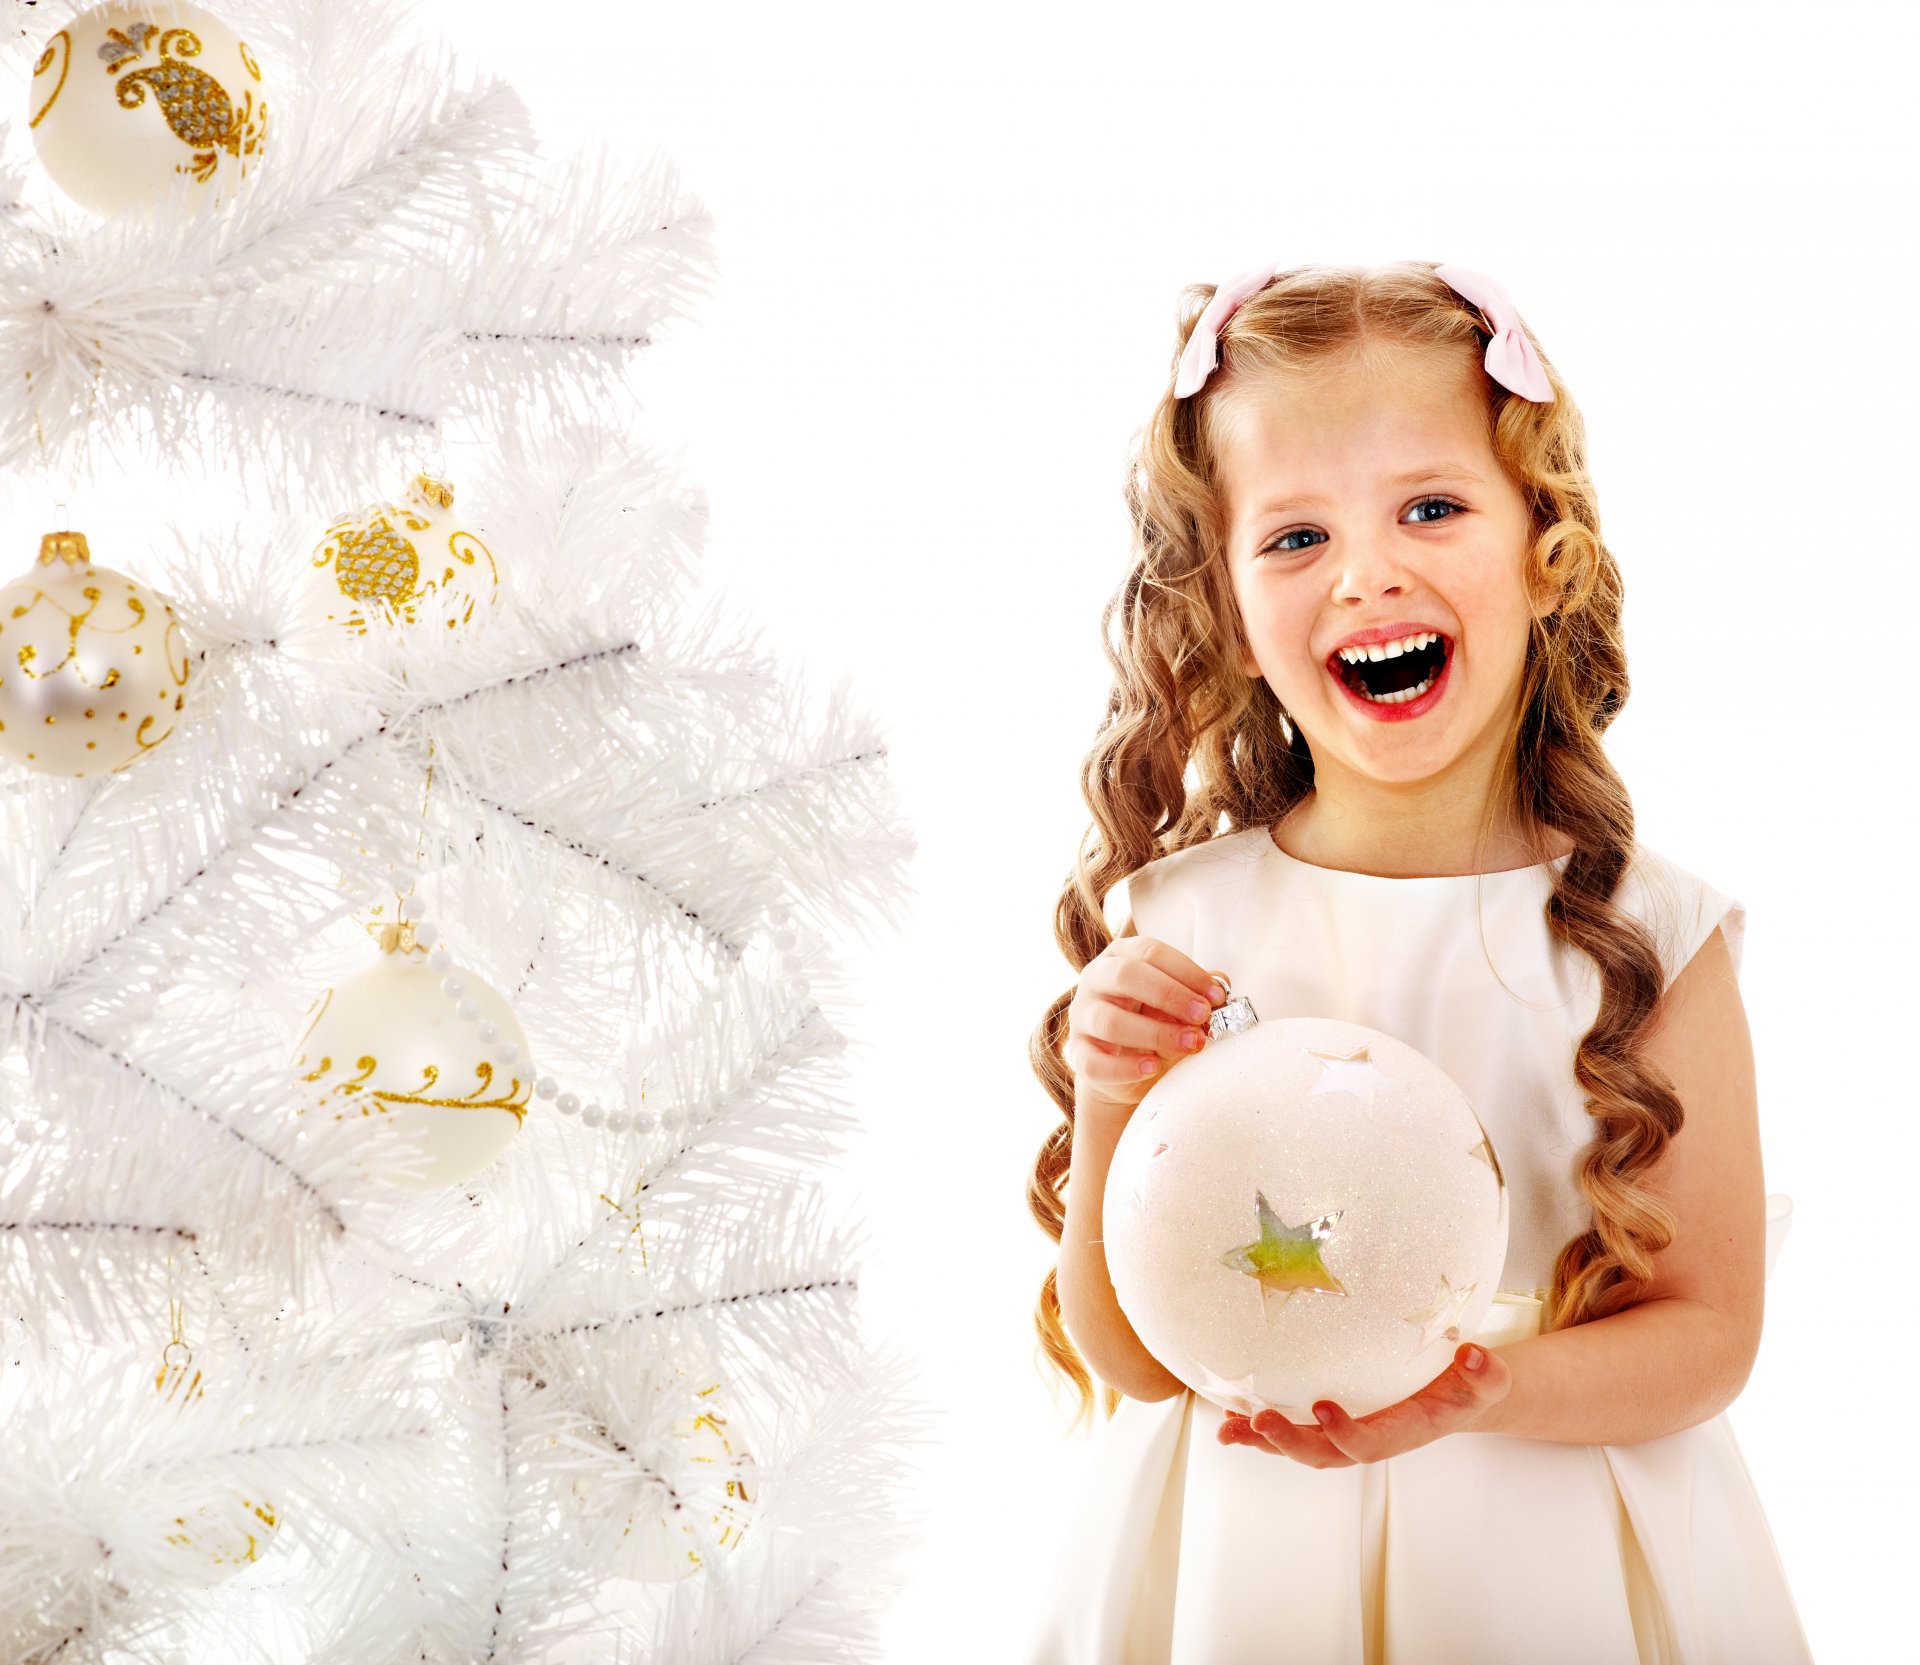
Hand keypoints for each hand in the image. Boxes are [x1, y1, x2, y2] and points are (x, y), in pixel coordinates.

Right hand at [1065, 934, 1227, 1128]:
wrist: (1125, 1067)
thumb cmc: (1153, 1022)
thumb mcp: (1176, 1004)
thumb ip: (1195, 992)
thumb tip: (1221, 980)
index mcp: (1120, 956)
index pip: (1150, 952)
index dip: (1186, 971)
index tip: (1217, 995)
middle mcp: (1095, 979)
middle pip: (1125, 976)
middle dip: (1169, 995)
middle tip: (1203, 1015)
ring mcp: (1082, 1016)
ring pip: (1109, 1021)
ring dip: (1155, 1033)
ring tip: (1190, 1044)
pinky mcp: (1078, 1053)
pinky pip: (1094, 1062)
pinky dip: (1125, 1068)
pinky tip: (1153, 1067)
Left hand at [1216, 1343, 1511, 1466]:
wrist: (1456, 1395)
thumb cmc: (1466, 1386)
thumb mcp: (1488, 1381)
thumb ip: (1487, 1374)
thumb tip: (1475, 1355)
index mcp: (1403, 1431)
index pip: (1370, 1443)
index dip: (1345, 1433)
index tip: (1322, 1407)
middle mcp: (1368, 1438)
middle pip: (1323, 1453)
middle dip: (1289, 1442)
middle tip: (1260, 1420)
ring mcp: (1344, 1431)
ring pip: (1298, 1445)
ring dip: (1262, 1438)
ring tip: (1228, 1426)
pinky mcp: (1327, 1419)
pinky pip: (1289, 1426)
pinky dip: (1256, 1426)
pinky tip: (1226, 1418)